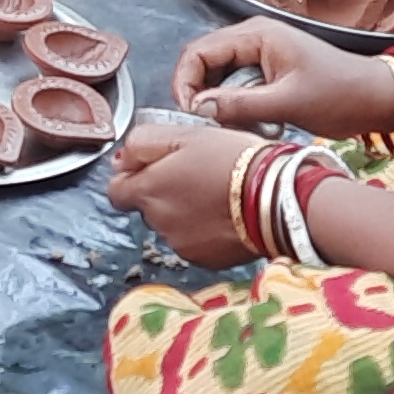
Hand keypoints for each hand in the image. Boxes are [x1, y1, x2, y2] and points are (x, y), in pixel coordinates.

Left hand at [108, 116, 269, 267]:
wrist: (277, 198)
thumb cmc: (235, 161)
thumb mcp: (186, 134)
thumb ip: (144, 143)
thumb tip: (122, 158)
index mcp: (149, 191)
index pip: (116, 191)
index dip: (131, 177)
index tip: (152, 168)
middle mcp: (159, 222)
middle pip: (147, 207)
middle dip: (163, 192)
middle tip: (195, 173)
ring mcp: (182, 244)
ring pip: (172, 225)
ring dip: (185, 211)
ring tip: (217, 192)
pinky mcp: (206, 259)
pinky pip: (195, 242)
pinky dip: (204, 230)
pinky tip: (227, 213)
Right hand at [166, 17, 393, 134]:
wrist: (377, 98)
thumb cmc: (340, 95)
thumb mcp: (288, 103)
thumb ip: (240, 104)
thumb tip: (198, 108)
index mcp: (256, 35)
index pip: (198, 52)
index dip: (186, 83)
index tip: (190, 114)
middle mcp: (254, 37)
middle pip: (203, 62)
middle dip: (199, 94)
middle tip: (207, 125)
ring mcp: (261, 53)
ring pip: (218, 76)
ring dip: (217, 102)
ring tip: (231, 126)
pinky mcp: (268, 70)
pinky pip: (236, 85)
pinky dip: (234, 105)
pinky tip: (247, 123)